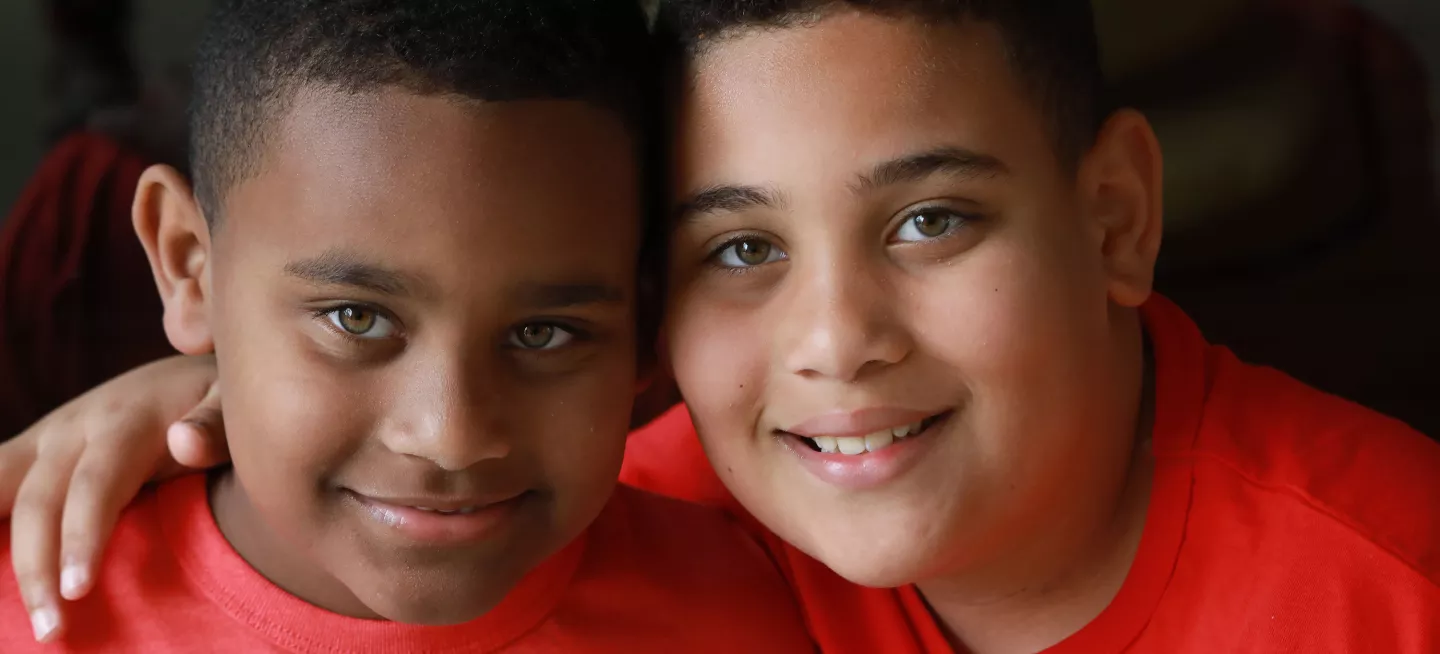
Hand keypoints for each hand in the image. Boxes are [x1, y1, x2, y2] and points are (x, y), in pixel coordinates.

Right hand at [0, 355, 228, 641]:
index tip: (79, 590)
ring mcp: (48, 435)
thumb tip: (184, 442)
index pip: (95, 482)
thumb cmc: (222, 398)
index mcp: (126, 418)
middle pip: (38, 498)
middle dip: (37, 566)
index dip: (82, 535)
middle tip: (51, 629)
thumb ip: (217, 424)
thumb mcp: (233, 399)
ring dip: (0, 550)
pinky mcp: (34, 448)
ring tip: (18, 611)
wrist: (195, 362)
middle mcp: (75, 424)